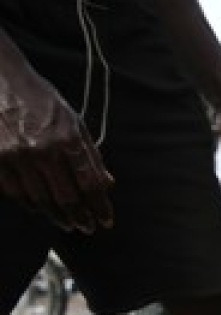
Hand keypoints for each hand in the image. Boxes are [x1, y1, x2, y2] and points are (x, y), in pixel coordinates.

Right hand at [0, 72, 112, 232]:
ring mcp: (17, 155)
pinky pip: (15, 193)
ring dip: (57, 216)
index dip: (100, 207)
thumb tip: (108, 184)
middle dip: (81, 218)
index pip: (90, 184)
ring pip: (41, 200)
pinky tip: (40, 209)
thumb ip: (90, 155)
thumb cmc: (41, 100)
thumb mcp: (74, 122)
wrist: (1, 78)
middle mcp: (43, 150)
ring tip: (68, 223)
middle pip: (67, 198)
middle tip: (87, 227)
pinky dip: (30, 204)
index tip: (106, 220)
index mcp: (68, 139)